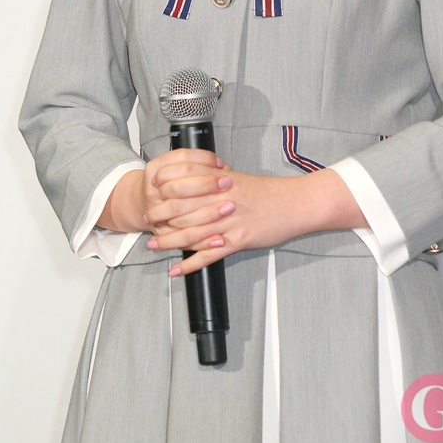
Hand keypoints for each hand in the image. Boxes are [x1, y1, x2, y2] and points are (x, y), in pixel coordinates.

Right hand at [95, 148, 232, 233]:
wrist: (145, 204)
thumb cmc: (170, 183)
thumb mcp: (177, 167)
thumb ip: (199, 165)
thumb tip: (225, 169)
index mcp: (156, 168)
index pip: (181, 159)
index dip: (204, 160)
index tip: (222, 165)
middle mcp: (153, 189)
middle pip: (179, 185)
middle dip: (206, 184)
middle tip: (228, 183)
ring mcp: (154, 211)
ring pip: (180, 212)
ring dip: (208, 212)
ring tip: (229, 208)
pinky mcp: (162, 233)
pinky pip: (183, 239)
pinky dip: (202, 240)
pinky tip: (219, 239)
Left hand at [144, 162, 367, 276]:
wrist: (296, 204)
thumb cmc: (270, 192)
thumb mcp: (241, 178)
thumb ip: (217, 176)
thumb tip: (198, 173)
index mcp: (222, 181)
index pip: (185, 181)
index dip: (165, 186)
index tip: (151, 190)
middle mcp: (222, 200)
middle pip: (182, 207)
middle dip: (160, 215)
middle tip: (146, 220)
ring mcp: (229, 221)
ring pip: (192, 232)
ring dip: (169, 240)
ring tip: (153, 244)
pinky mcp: (238, 240)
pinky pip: (210, 255)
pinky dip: (191, 264)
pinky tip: (177, 269)